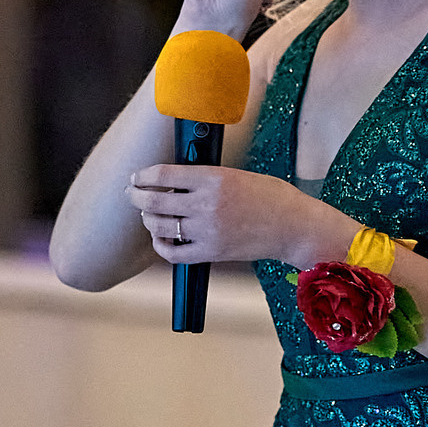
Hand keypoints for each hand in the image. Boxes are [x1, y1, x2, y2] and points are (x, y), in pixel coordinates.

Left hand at [129, 164, 345, 266]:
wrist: (294, 227)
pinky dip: (161, 245)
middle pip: (155, 200)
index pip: (164, 173)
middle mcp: (207, 204)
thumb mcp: (238, 175)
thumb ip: (206, 178)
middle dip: (136, 196)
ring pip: (160, 225)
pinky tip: (161, 238)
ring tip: (149, 214)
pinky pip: (173, 252)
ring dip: (148, 219)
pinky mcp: (211, 252)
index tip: (138, 176)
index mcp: (214, 178)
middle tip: (132, 193)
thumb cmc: (271, 197)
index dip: (144, 175)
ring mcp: (207, 231)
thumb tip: (174, 180)